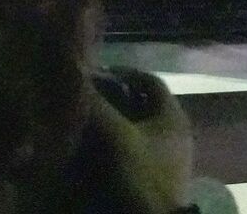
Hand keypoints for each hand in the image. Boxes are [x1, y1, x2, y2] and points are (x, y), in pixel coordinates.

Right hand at [87, 69, 191, 213]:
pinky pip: (132, 148)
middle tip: (82, 96)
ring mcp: (166, 156)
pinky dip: (113, 142)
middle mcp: (174, 132)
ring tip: (81, 120)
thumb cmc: (140, 174)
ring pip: (134, 126)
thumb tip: (72, 74)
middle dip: (110, 97)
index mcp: (172, 116)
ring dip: (110, 121)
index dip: (120, 71)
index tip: (91, 73)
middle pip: (139, 103)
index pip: (148, 79)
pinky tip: (91, 148)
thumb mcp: (114, 135)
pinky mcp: (155, 175)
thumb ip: (95, 103)